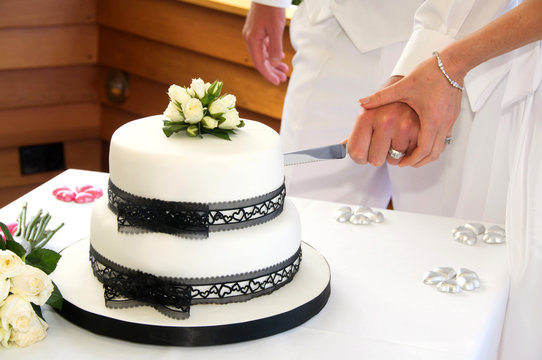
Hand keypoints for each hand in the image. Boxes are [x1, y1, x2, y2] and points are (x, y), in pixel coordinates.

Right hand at [242, 3, 288, 84]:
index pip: (259, 63)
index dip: (268, 74)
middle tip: (282, 79)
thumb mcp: (276, 29)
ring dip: (272, 63)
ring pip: (263, 54)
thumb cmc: (271, 9)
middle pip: (260, 60)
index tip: (277, 82)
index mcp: (252, 40)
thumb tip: (275, 61)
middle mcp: (250, 39)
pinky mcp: (258, 30)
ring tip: (284, 70)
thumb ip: (275, 47)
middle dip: (271, 71)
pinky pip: (264, 47)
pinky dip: (271, 53)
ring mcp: (254, 34)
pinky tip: (280, 57)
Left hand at [359, 53, 463, 167]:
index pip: (423, 150)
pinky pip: (444, 139)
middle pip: (433, 154)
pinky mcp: (451, 117)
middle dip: (418, 162)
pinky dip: (433, 145)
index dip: (411, 160)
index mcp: (431, 119)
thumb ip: (381, 96)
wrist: (453, 62)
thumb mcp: (403, 86)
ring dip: (426, 155)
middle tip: (404, 163)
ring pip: (440, 148)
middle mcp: (443, 124)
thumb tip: (362, 103)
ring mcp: (449, 121)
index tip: (400, 163)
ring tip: (412, 155)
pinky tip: (422, 141)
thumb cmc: (431, 73)